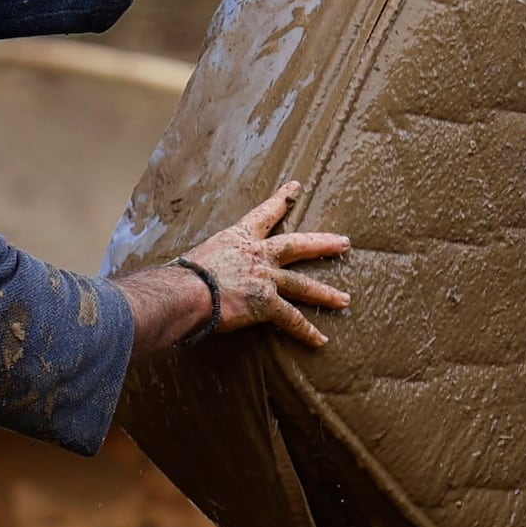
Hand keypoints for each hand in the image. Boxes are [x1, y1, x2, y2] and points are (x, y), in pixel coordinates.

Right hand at [181, 181, 351, 347]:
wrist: (184, 291)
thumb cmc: (181, 277)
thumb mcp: (198, 258)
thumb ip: (210, 264)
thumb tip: (198, 276)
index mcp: (238, 239)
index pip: (264, 214)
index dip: (281, 200)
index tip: (296, 187)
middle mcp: (257, 254)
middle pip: (297, 245)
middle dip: (322, 244)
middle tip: (344, 242)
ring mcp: (265, 277)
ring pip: (302, 285)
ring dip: (325, 293)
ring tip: (344, 299)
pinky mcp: (266, 302)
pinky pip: (291, 319)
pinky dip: (306, 331)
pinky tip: (320, 339)